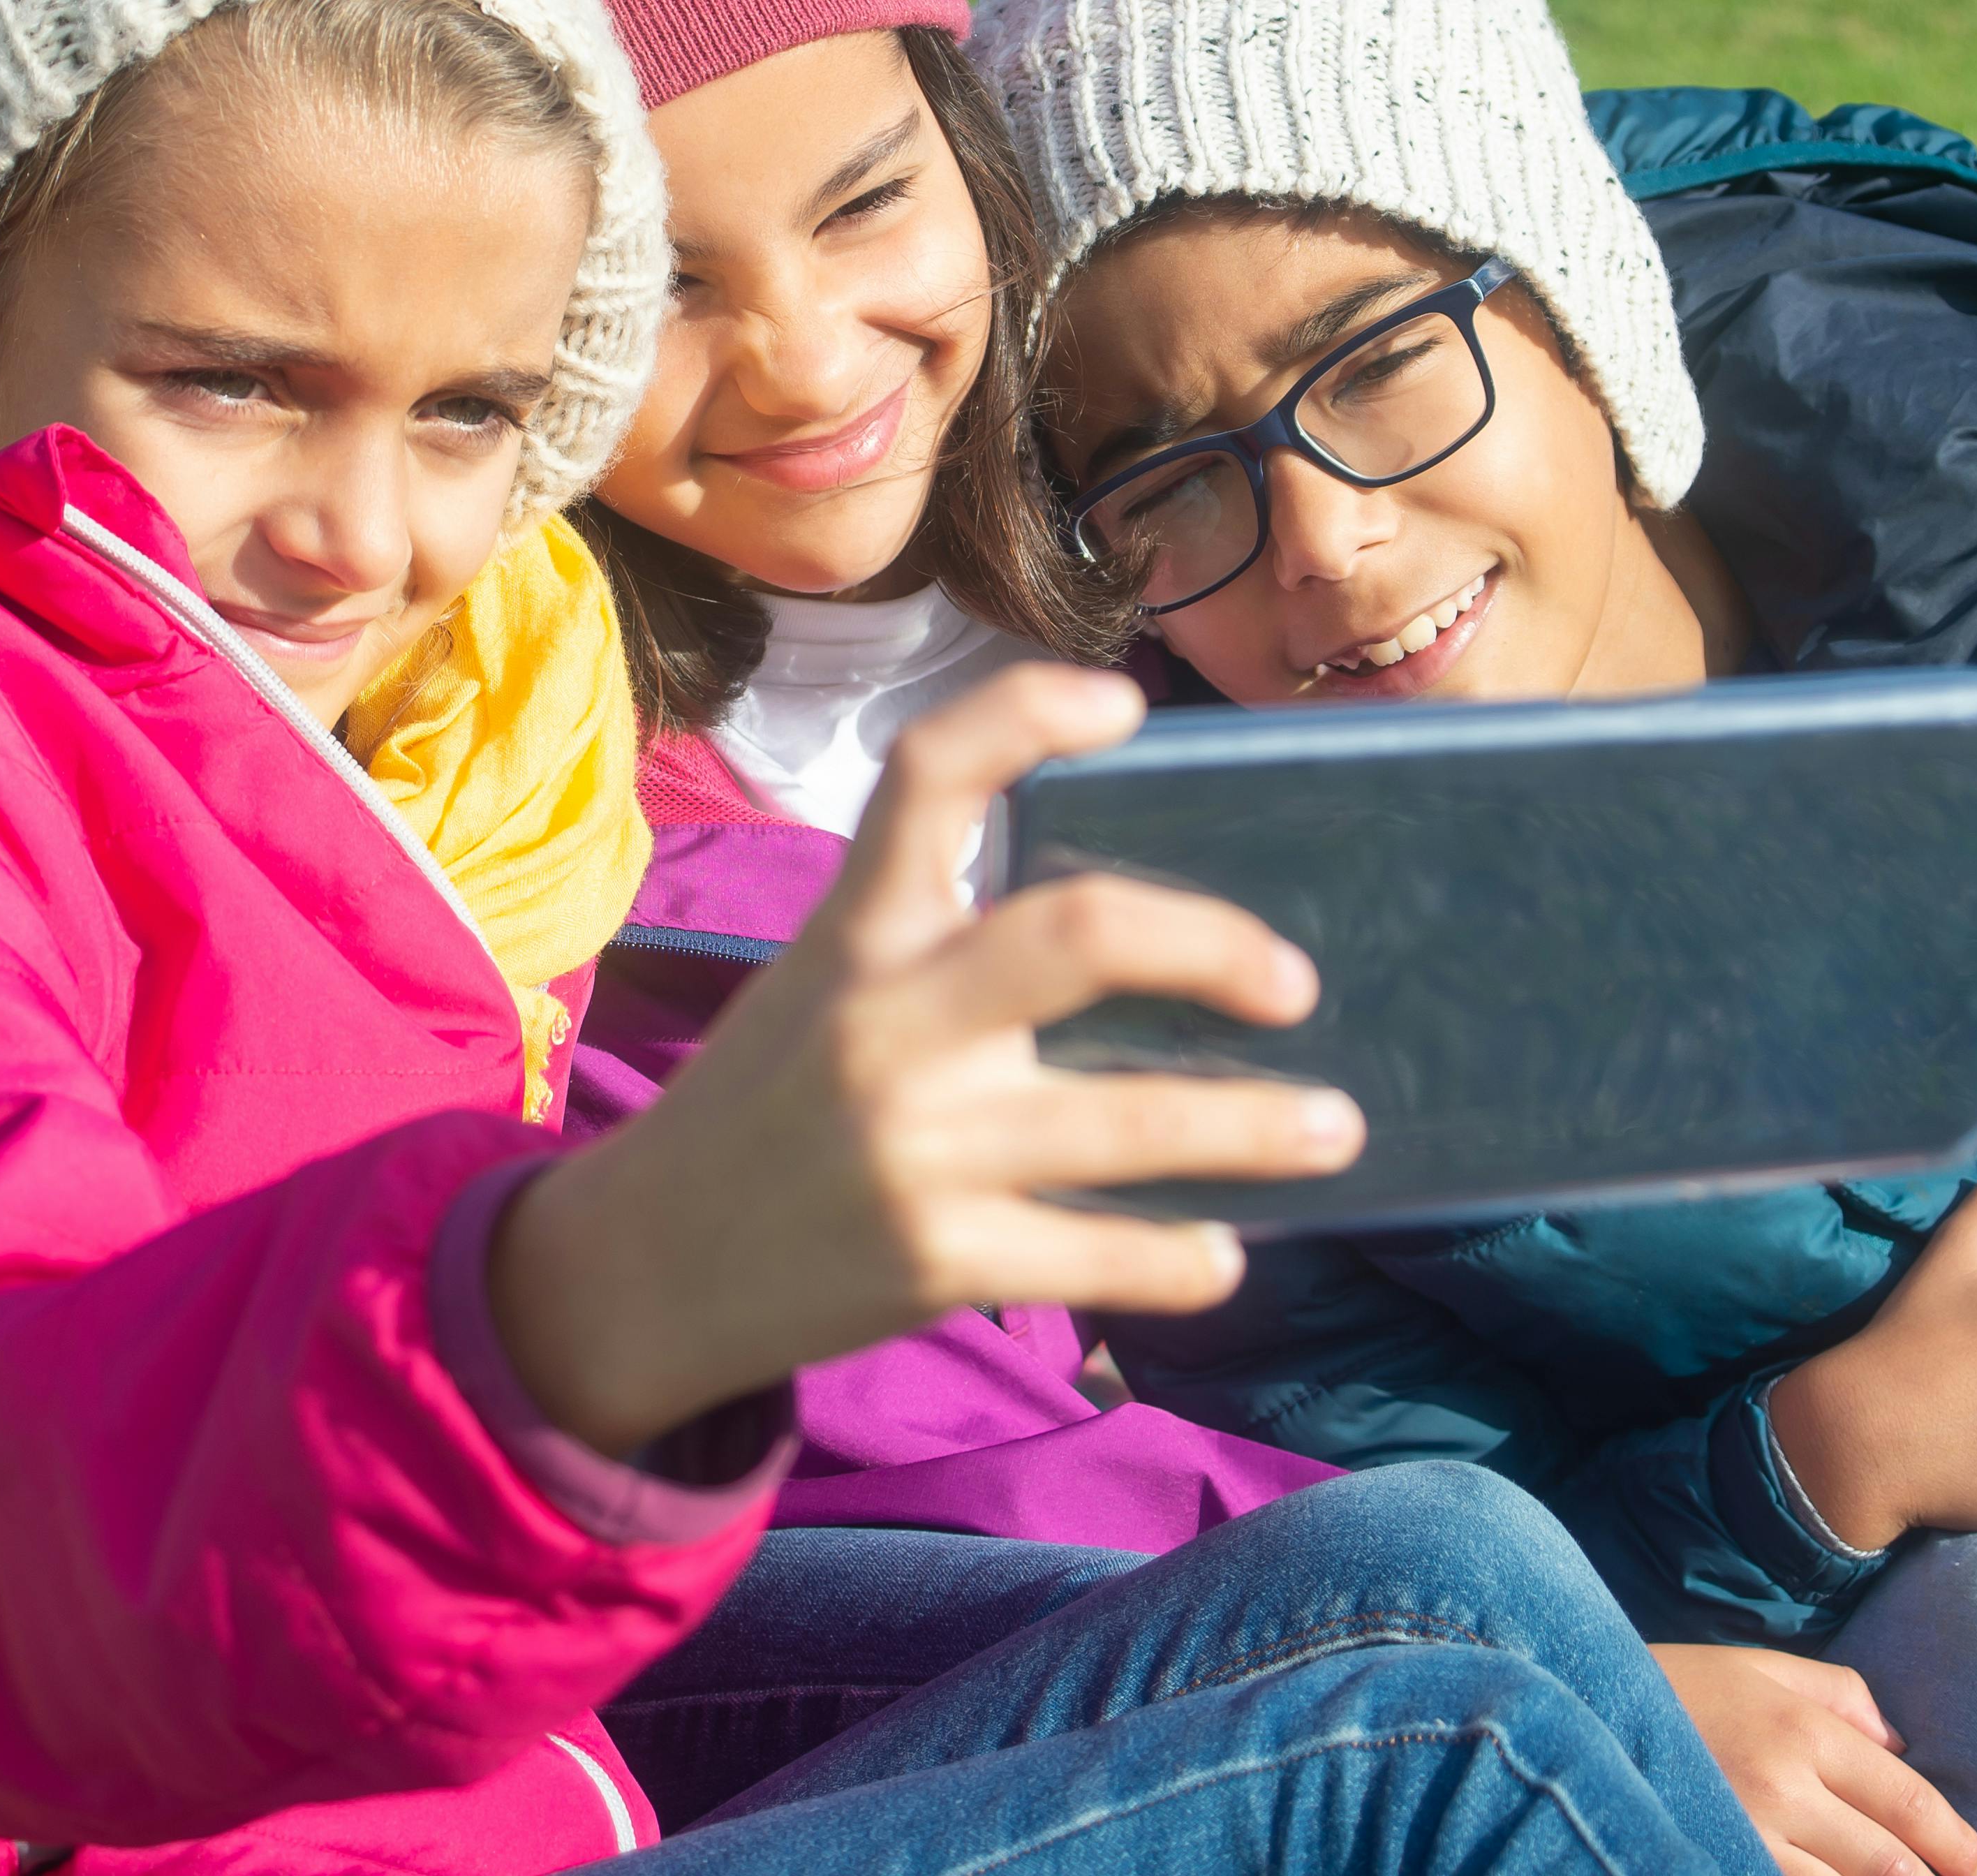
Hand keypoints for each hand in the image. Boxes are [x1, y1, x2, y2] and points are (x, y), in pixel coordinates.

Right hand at [490, 665, 1362, 1454]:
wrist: (640, 1272)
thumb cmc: (763, 1106)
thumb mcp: (819, 982)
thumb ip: (937, 938)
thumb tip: (1134, 926)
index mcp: (853, 929)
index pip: (930, 772)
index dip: (1029, 711)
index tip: (1125, 705)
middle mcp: (885, 1019)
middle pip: (1080, 934)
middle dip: (1213, 948)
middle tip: (1295, 985)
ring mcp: (914, 1144)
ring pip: (1129, 1123)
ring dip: (1257, 1126)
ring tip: (1336, 1127)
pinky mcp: (936, 1260)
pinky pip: (1099, 1255)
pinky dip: (1181, 1258)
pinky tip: (1224, 1251)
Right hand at [1648, 1646, 1976, 1875]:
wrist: (1581, 1708)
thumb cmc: (1680, 1688)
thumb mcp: (1763, 1669)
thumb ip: (1843, 1697)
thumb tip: (1903, 1746)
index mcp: (1804, 1731)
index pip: (1909, 1802)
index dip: (1960, 1845)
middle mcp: (1783, 1787)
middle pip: (1889, 1862)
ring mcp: (1747, 1833)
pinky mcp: (1714, 1857)